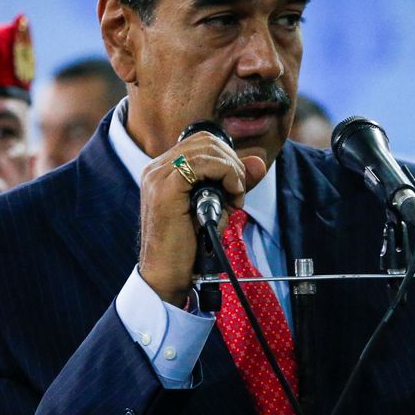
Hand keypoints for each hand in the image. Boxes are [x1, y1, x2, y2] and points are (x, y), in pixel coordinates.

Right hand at [138, 132, 267, 306]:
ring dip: (232, 171)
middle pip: (207, 140)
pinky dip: (226, 175)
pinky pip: (203, 164)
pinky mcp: (165, 188)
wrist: (167, 274)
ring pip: (207, 148)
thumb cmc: (188, 245)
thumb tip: (258, 161)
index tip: (236, 186)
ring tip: (234, 199)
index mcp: (164, 169)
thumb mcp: (216, 206)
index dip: (228, 158)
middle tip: (237, 194)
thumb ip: (235, 181)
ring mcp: (158, 176)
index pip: (203, 142)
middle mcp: (157, 167)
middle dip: (233, 163)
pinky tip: (230, 198)